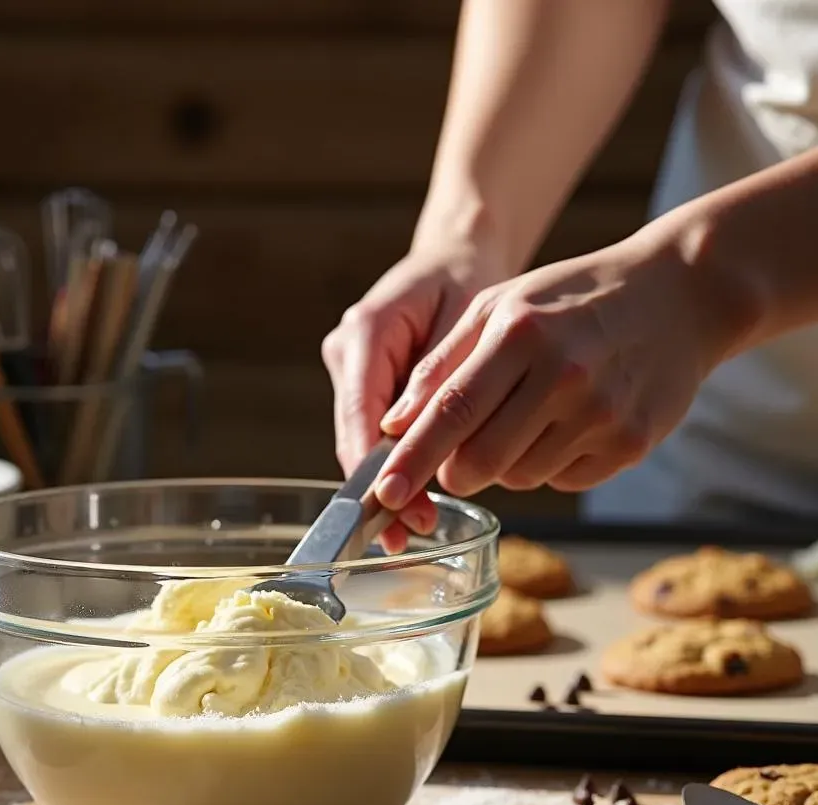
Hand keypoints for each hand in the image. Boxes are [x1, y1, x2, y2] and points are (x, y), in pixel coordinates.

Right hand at [322, 241, 507, 550]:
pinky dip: (396, 465)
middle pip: (355, 434)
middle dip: (380, 485)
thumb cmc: (468, 283)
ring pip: (362, 440)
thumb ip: (439, 379)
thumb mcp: (466, 322)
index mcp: (367, 330)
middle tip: (404, 532)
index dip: (372, 464)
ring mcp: (353, 371)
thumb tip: (418, 440)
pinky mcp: (367, 386)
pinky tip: (412, 502)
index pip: (360, 410)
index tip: (392, 503)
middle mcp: (349, 353)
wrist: (458, 260)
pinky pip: (376, 434)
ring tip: (411, 527)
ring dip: (387, 482)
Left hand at [373, 232, 738, 510]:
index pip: (450, 412)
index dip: (411, 459)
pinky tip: (568, 423)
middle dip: (454, 471)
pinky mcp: (632, 444)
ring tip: (529, 416)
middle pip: (479, 462)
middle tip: (455, 457)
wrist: (681, 296)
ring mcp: (602, 414)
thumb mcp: (500, 307)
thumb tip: (394, 425)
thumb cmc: (572, 300)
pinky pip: (562, 481)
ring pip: (518, 478)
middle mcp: (563, 376)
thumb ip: (442, 364)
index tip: (383, 492)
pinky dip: (550, 464)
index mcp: (520, 333)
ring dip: (504, 463)